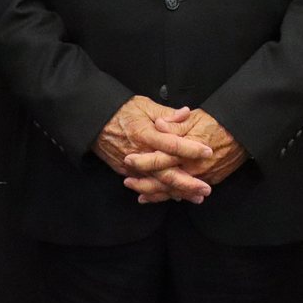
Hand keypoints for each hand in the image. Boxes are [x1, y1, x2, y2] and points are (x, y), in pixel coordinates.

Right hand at [93, 96, 212, 202]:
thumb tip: (186, 113)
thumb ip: (167, 113)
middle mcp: (139, 152)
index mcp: (145, 133)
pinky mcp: (125, 171)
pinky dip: (161, 193)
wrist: (94, 121)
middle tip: (206, 189)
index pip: (172, 144)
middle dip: (188, 183)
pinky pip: (145, 185)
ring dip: (177, 192)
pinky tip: (175, 196)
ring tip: (196, 197)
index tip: (208, 152)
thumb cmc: (121, 110)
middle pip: (165, 172)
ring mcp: (130, 165)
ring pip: (157, 184)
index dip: (191, 149)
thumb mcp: (144, 105)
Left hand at [126, 110, 248, 201]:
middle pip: (165, 181)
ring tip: (141, 196)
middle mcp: (194, 166)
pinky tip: (166, 197)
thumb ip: (174, 123)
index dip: (143, 161)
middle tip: (128, 183)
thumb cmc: (219, 122)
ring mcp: (203, 176)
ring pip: (176, 190)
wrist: (245, 132)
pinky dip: (175, 195)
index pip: (160, 159)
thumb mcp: (195, 117)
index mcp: (187, 149)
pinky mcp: (211, 179)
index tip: (128, 161)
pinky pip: (189, 191)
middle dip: (144, 184)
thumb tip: (157, 124)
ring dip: (157, 194)